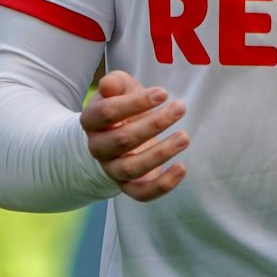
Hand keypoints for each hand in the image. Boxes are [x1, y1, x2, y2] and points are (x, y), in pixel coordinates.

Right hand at [80, 70, 188, 200]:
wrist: (120, 132)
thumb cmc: (124, 106)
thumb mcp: (120, 88)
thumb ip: (114, 83)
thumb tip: (108, 85)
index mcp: (91, 120)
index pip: (108, 112)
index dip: (136, 103)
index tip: (163, 93)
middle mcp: (97, 147)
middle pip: (122, 140)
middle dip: (154, 124)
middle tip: (180, 108)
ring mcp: (111, 169)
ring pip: (131, 168)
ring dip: (160, 154)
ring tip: (184, 137)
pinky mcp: (128, 186)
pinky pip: (142, 193)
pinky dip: (162, 185)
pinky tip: (182, 168)